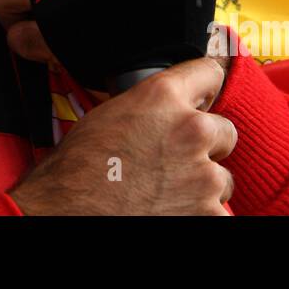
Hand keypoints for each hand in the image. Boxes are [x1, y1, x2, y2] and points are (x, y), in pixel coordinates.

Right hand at [7, 57, 237, 214]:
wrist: (65, 214)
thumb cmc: (75, 173)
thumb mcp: (107, 116)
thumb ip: (148, 108)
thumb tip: (164, 112)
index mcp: (161, 97)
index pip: (209, 72)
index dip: (203, 89)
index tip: (201, 100)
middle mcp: (191, 129)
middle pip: (223, 130)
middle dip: (204, 146)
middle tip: (174, 162)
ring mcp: (204, 175)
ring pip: (221, 178)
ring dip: (201, 186)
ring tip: (164, 194)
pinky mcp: (210, 214)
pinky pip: (219, 213)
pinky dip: (200, 215)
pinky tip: (171, 212)